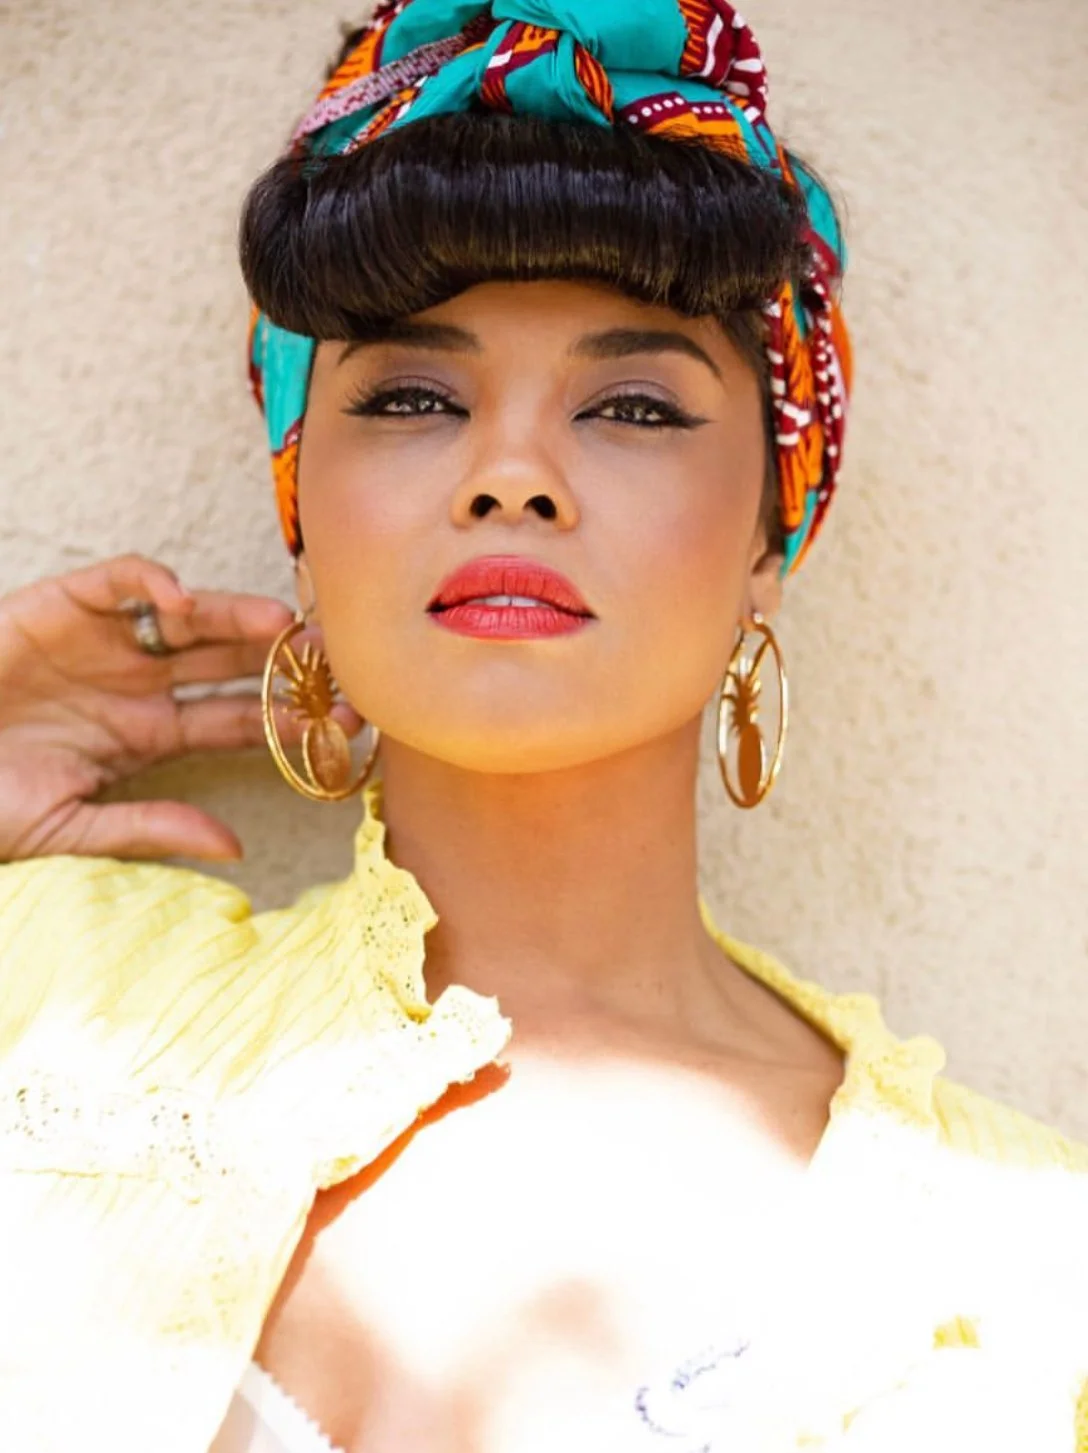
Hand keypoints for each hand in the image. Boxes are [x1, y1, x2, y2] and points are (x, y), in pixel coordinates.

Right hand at [0, 554, 355, 862]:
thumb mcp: (71, 827)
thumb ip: (151, 827)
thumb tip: (234, 847)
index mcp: (151, 735)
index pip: (238, 720)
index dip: (292, 719)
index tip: (349, 723)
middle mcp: (143, 683)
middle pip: (231, 662)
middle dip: (284, 660)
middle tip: (338, 661)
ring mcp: (109, 643)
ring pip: (191, 618)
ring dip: (237, 618)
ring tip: (282, 627)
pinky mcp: (65, 606)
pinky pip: (121, 582)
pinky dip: (151, 582)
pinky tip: (182, 599)